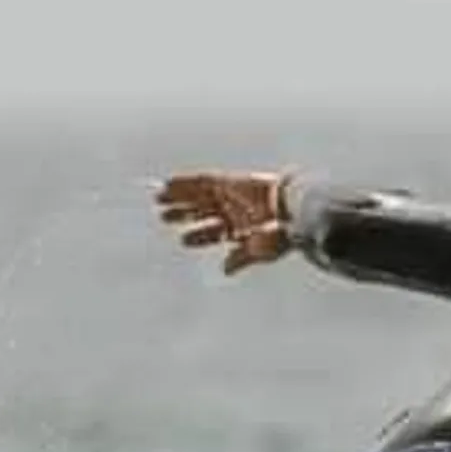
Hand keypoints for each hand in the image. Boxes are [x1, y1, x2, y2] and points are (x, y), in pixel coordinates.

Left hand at [156, 170, 293, 273]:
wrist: (292, 208)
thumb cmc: (281, 233)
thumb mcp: (259, 250)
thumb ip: (240, 259)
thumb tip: (225, 271)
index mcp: (241, 228)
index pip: (216, 232)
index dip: (200, 236)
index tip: (183, 240)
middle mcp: (233, 210)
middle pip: (203, 211)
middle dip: (184, 214)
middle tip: (163, 216)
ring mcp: (230, 195)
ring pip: (199, 195)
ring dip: (179, 197)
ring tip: (158, 197)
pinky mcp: (228, 182)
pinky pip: (202, 181)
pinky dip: (185, 182)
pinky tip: (169, 183)